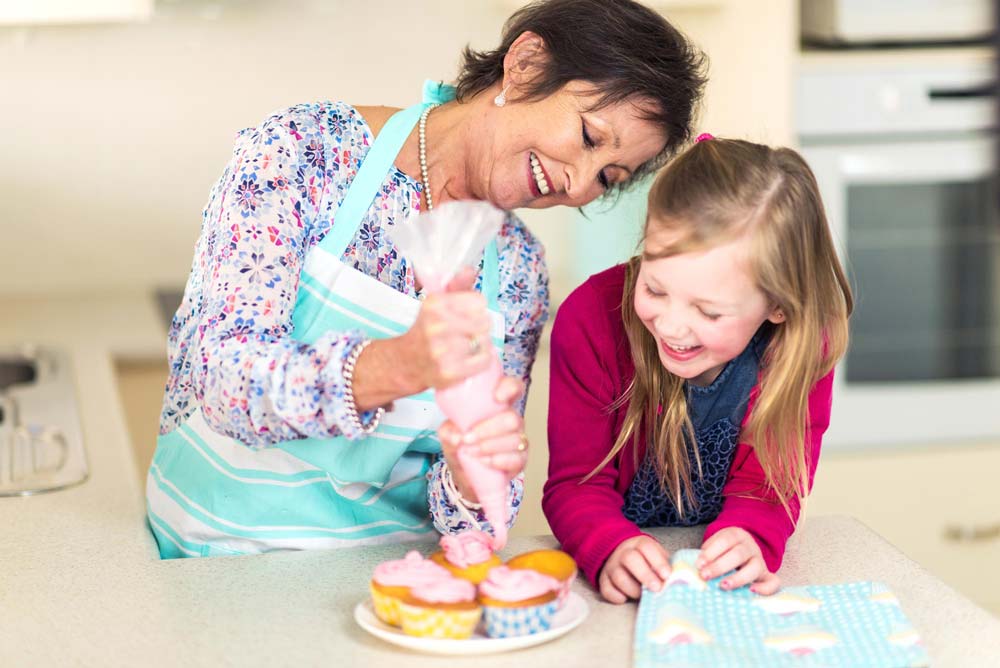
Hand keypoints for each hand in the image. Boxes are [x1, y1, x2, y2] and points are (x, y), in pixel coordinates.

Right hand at [402, 267, 492, 390]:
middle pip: (485, 322)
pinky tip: (468, 360)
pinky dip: (481, 360)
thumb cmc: (426, 331)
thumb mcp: (437, 304)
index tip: (465, 316)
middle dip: (479, 328)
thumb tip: (471, 269)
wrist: (405, 363)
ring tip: (464, 347)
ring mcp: (442, 350)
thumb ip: (457, 286)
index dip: (476, 310)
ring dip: (479, 345)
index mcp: (435, 305)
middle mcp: (436, 325)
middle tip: (465, 334)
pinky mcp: (449, 371)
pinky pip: (484, 360)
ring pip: (485, 341)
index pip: (479, 302)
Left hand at [438, 376, 526, 501]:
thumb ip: (449, 430)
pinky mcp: (520, 460)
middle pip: (513, 418)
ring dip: (490, 446)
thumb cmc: (461, 447)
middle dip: (488, 429)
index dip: (509, 388)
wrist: (466, 475)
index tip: (497, 397)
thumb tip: (457, 435)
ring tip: (472, 452)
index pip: (512, 388)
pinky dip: (498, 461)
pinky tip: (485, 462)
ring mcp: (518, 440)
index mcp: (496, 406)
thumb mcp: (449, 435)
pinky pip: (517, 458)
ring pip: (515, 439)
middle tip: (468, 438)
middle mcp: (511, 420)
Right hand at [598, 535, 670, 603]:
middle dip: (645, 575)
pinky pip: (606, 589)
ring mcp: (612, 566)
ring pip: (618, 576)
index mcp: (639, 544)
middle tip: (657, 588)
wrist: (619, 553)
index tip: (667, 575)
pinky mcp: (603, 579)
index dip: (658, 561)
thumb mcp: (656, 555)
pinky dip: (616, 596)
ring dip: (632, 589)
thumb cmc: (645, 559)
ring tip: (642, 596)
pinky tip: (625, 598)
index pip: (647, 548)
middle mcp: (623, 553)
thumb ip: (666, 565)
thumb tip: (680, 579)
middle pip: (630, 559)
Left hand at [697, 527, 780, 594]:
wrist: (744, 549)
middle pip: (737, 554)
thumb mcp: (714, 545)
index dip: (711, 552)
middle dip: (719, 566)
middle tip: (704, 575)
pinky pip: (773, 582)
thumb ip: (707, 554)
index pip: (725, 540)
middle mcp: (750, 547)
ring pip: (754, 568)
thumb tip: (696, 568)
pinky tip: (752, 592)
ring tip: (723, 586)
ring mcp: (760, 561)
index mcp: (736, 535)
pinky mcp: (767, 576)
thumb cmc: (723, 550)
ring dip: (738, 578)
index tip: (699, 564)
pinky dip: (765, 588)